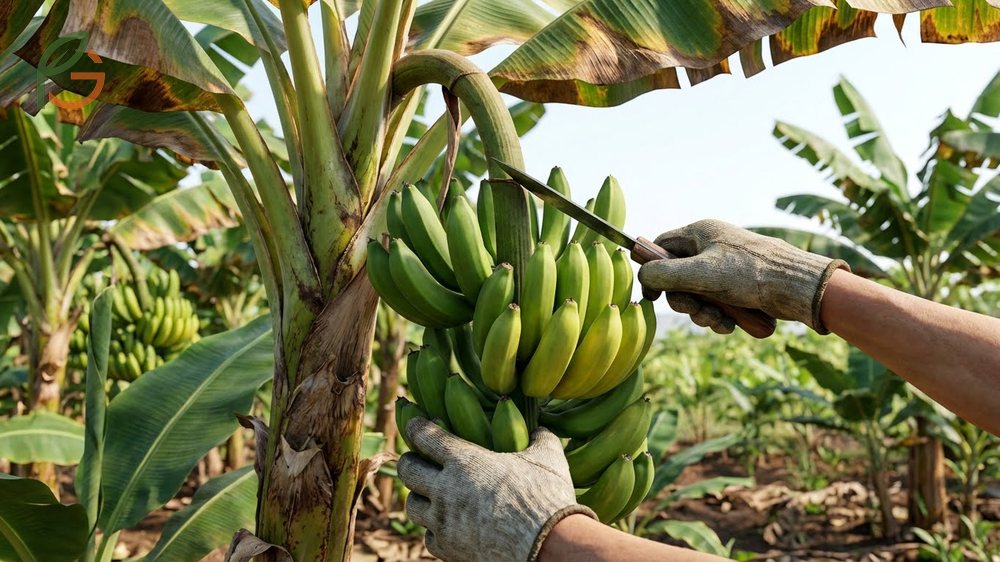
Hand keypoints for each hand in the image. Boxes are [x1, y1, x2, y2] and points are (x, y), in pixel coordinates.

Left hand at [397, 418, 595, 561]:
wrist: (548, 548)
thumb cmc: (548, 499)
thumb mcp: (548, 459)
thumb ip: (540, 439)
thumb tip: (541, 430)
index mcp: (466, 461)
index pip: (425, 436)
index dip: (416, 428)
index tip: (414, 424)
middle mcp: (446, 489)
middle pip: (408, 470)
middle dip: (410, 461)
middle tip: (418, 460)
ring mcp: (444, 522)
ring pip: (411, 506)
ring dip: (418, 496)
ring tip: (428, 493)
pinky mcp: (449, 549)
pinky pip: (427, 537)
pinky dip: (434, 530)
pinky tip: (446, 526)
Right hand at [637, 219, 847, 333]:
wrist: (798, 288)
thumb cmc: (751, 274)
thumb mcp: (701, 274)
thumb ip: (665, 275)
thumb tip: (643, 278)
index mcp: (700, 233)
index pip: (661, 247)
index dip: (652, 271)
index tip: (653, 296)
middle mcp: (710, 248)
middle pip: (677, 277)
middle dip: (686, 301)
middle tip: (700, 311)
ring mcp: (724, 268)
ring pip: (697, 294)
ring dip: (704, 313)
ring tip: (721, 321)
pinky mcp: (738, 287)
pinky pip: (716, 303)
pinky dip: (720, 316)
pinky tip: (732, 324)